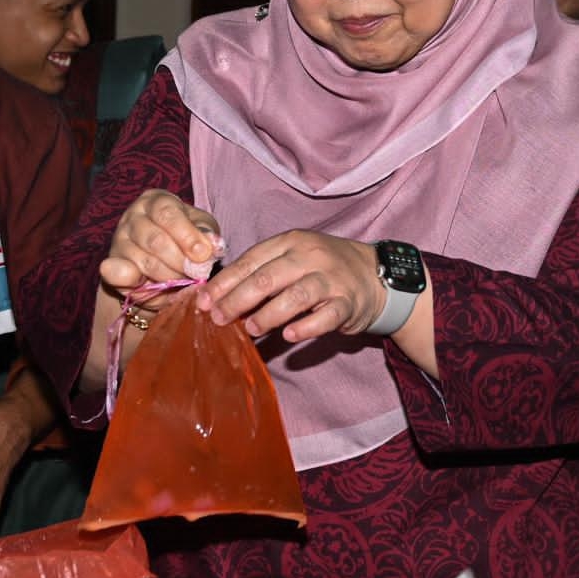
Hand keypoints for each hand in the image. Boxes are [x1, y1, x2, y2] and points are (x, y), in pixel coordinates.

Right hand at [98, 191, 221, 296]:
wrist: (163, 274)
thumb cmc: (186, 245)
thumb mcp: (203, 233)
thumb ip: (208, 235)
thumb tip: (213, 244)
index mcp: (157, 201)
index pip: (167, 213)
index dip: (187, 235)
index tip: (202, 255)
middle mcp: (133, 216)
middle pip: (156, 239)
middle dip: (179, 261)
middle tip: (194, 274)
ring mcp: (119, 240)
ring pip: (144, 260)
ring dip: (167, 276)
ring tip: (179, 280)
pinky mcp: (110, 264)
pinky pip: (117, 272)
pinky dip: (132, 280)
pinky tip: (144, 283)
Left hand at [200, 231, 387, 344]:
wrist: (375, 274)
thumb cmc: (323, 268)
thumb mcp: (293, 258)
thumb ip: (261, 273)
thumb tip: (219, 299)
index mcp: (290, 242)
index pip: (249, 261)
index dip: (224, 283)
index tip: (202, 302)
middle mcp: (310, 256)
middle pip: (267, 278)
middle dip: (237, 301)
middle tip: (219, 319)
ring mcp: (331, 278)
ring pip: (295, 296)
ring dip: (267, 315)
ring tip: (251, 329)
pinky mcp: (348, 302)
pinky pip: (326, 316)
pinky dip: (307, 326)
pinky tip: (290, 335)